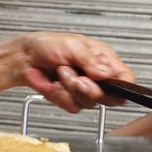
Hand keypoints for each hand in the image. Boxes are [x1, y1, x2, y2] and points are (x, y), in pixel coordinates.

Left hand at [18, 32, 135, 112]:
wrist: (26, 59)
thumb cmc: (47, 45)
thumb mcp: (72, 46)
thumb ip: (90, 60)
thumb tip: (106, 73)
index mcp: (104, 60)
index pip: (126, 78)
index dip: (124, 86)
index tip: (110, 84)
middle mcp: (97, 77)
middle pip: (111, 97)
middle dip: (90, 89)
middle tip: (78, 78)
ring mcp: (85, 90)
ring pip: (89, 103)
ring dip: (71, 88)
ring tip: (61, 73)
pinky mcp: (71, 100)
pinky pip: (72, 106)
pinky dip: (60, 95)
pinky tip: (55, 84)